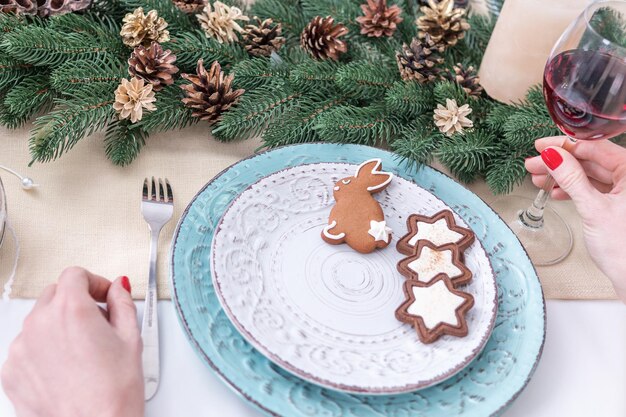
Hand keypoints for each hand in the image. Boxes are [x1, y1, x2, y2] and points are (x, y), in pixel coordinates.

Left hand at [1, 267, 143, 416]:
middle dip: (76, 301)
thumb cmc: (114, 392)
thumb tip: (117, 289)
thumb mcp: (131, 338)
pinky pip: (26, 347)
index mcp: (71, 309)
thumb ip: (122, 303)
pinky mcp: (11, 371)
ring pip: (39, 320)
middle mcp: (40, 323)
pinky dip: (43, 350)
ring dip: (58, 325)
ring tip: (82, 351)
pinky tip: (65, 368)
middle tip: (97, 322)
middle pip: (54, 293)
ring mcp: (21, 348)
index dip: (94, 282)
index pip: (75, 274)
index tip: (103, 296)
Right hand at [526, 136, 625, 301]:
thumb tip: (554, 156)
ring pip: (589, 175)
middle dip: (560, 162)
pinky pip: (593, 189)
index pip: (595, 147)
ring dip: (563, 176)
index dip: (565, 145)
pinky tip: (556, 192)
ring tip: (539, 179)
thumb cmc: (625, 249)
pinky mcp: (618, 205)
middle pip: (590, 160)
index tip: (542, 146)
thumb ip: (572, 179)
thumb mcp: (593, 209)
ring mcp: (625, 192)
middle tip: (534, 164)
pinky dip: (573, 189)